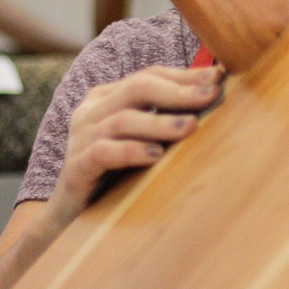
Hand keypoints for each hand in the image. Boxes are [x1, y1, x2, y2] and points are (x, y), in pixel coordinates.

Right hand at [47, 64, 222, 223]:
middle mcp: (91, 112)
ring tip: (190, 127)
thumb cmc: (115, 171)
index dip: (183, 75)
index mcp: (106, 97)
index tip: (217, 77)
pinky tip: (156, 156)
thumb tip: (213, 97)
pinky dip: (132, 151)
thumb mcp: (140, 138)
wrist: (71, 213)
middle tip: (210, 95)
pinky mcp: (76, 168)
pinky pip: (103, 153)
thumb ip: (164, 117)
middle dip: (177, 91)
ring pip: (122, 120)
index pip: (148, 75)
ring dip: (160, 123)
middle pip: (136, 88)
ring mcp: (80, 138)